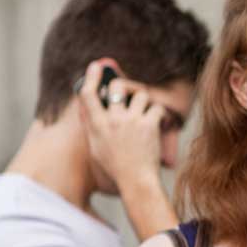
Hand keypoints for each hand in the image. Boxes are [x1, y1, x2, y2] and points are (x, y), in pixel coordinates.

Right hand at [77, 60, 166, 192]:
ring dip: (143, 101)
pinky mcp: (149, 125)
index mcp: (97, 125)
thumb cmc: (115, 167)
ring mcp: (132, 121)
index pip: (88, 95)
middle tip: (128, 94)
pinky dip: (158, 114)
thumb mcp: (96, 148)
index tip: (96, 65)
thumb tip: (88, 108)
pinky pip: (157, 108)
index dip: (92, 77)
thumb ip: (92, 126)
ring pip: (141, 95)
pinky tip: (156, 122)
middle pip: (117, 87)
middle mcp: (113, 120)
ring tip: (143, 113)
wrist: (136, 181)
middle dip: (124, 86)